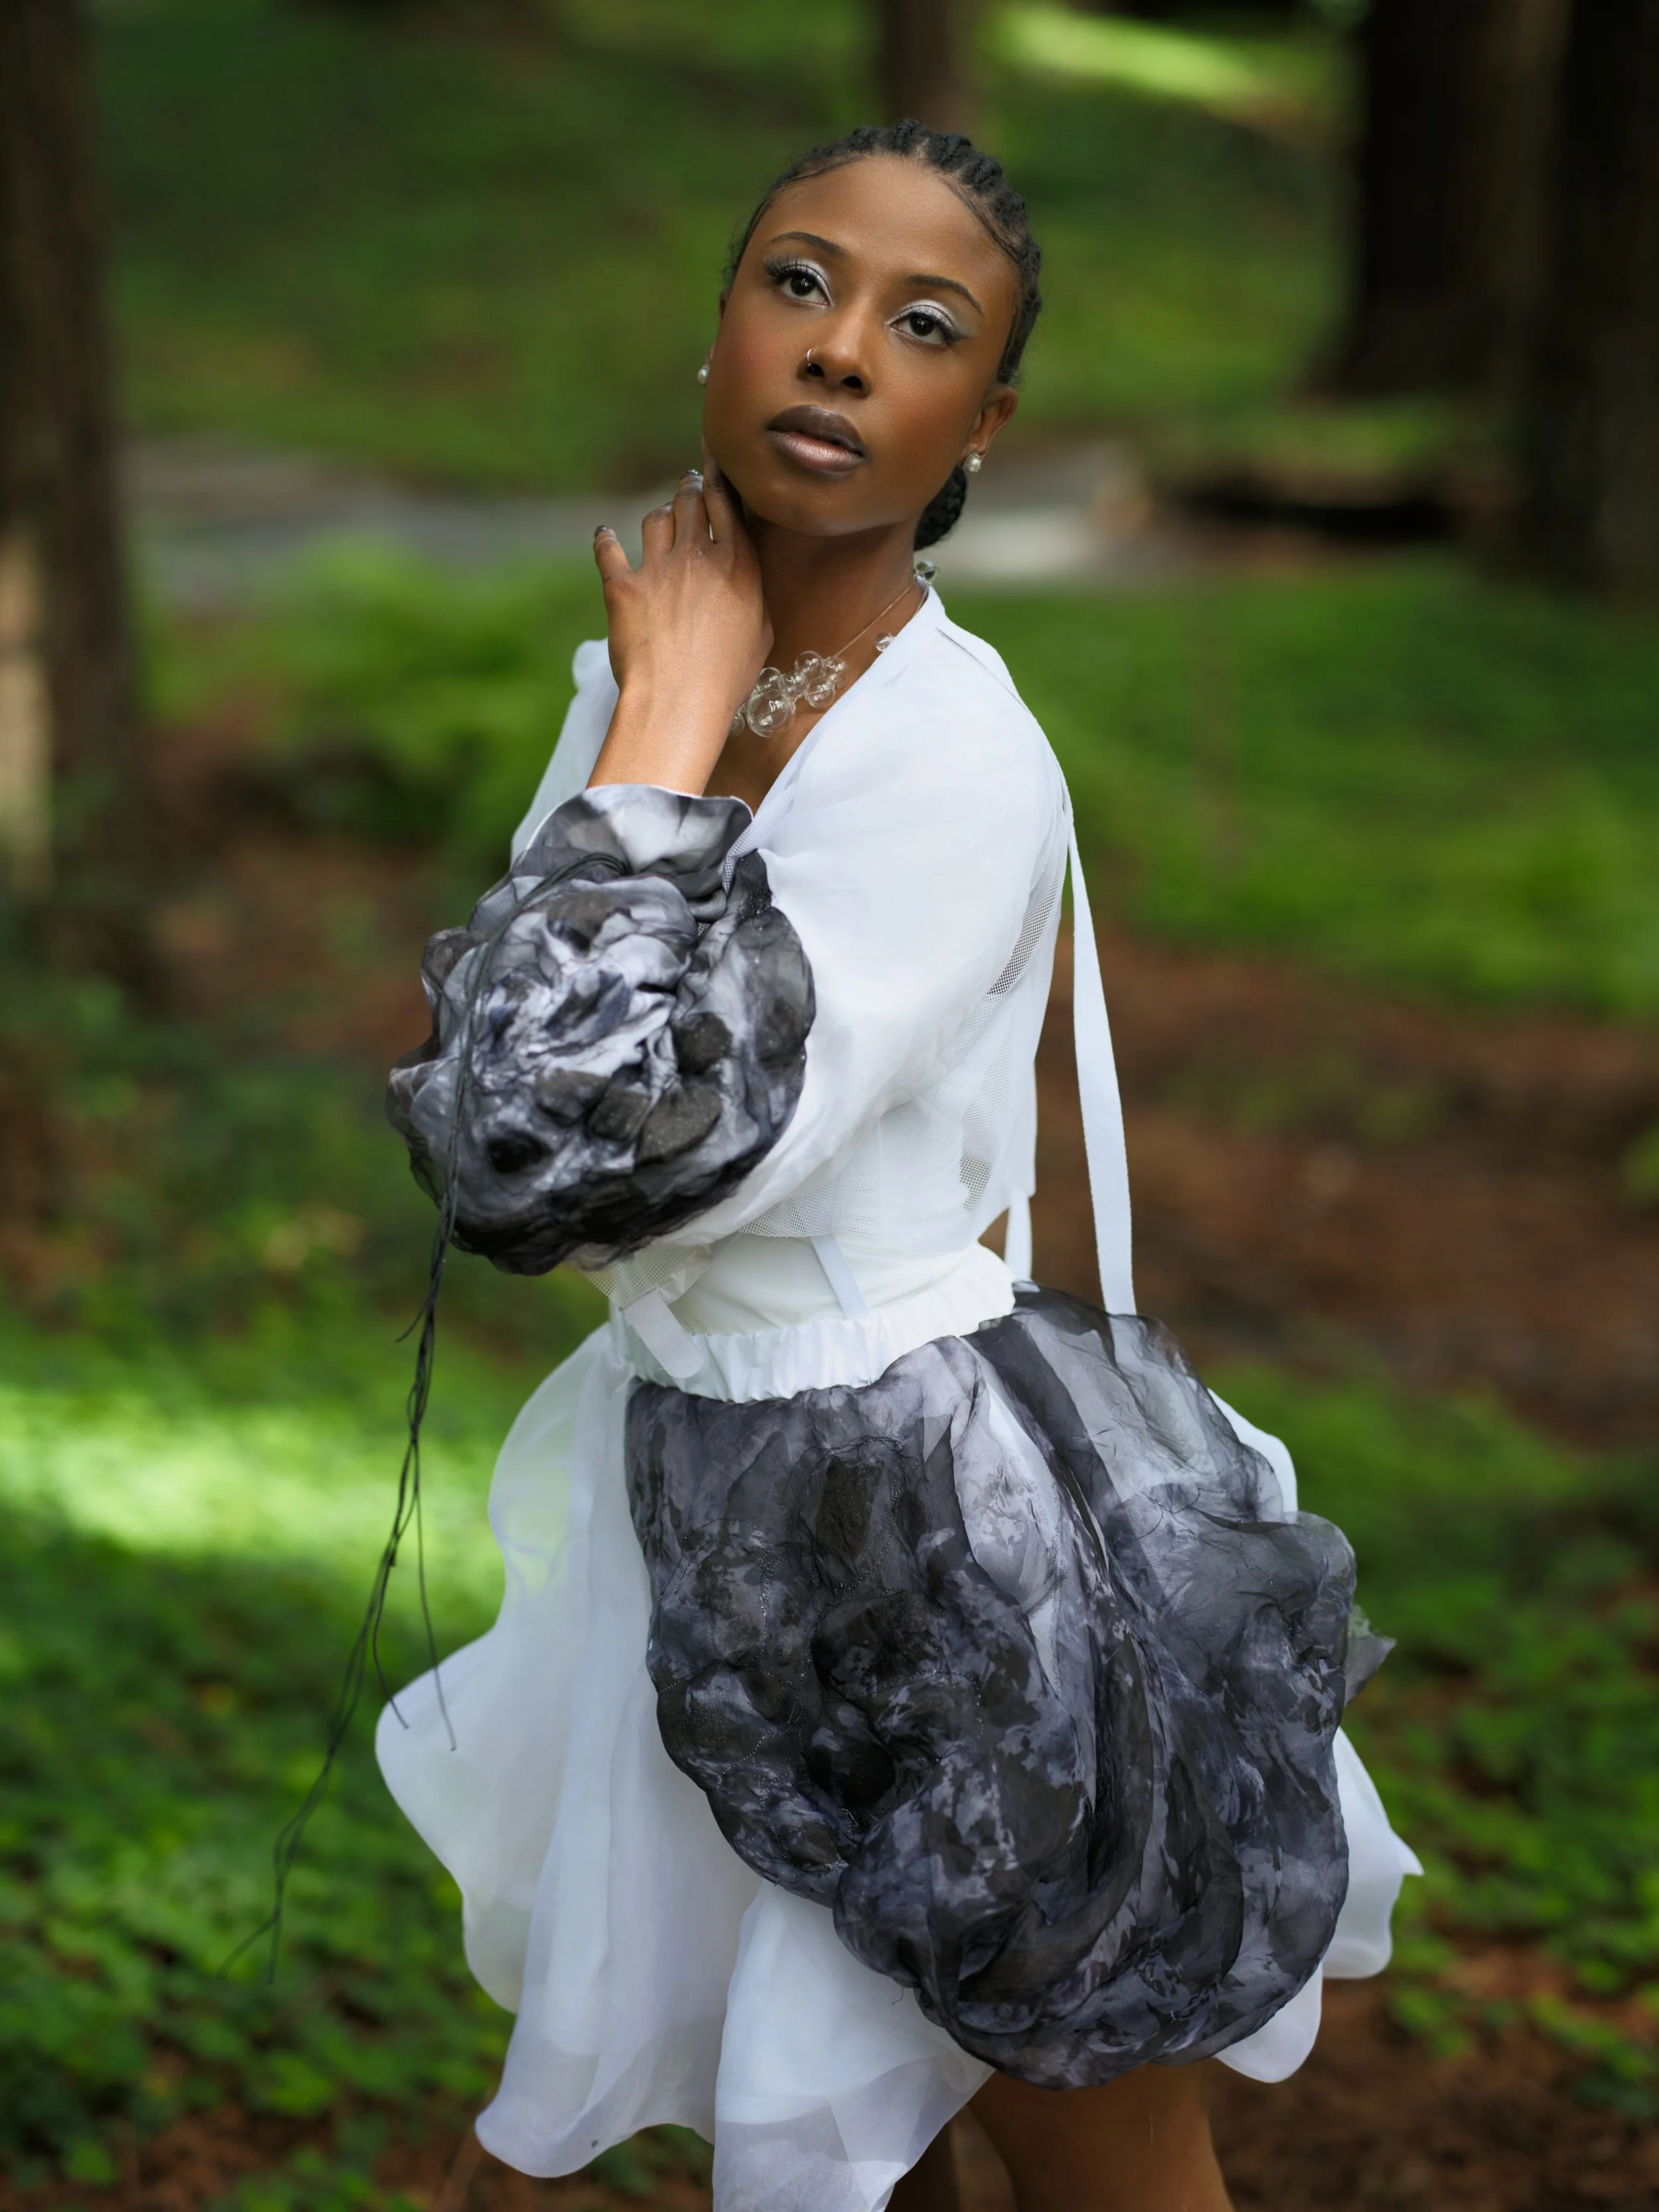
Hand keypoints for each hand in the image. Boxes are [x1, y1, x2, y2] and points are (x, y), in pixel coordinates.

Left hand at [588, 457, 771, 795]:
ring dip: (659, 515)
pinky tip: (604, 534)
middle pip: (690, 501)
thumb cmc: (727, 677)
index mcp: (737, 564)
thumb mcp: (760, 635)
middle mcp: (697, 555)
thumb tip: (746, 585)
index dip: (719, 477)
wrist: (678, 700)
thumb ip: (754, 598)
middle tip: (689, 485)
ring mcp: (657, 568)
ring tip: (661, 518)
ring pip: (656, 519)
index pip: (726, 503)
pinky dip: (606, 539)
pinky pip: (609, 550)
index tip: (715, 465)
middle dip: (690, 488)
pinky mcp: (622, 587)